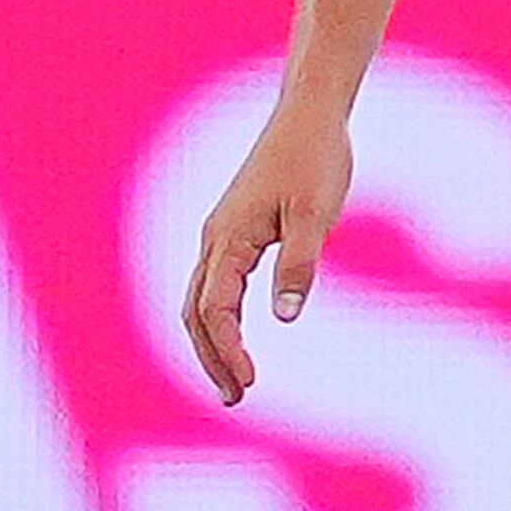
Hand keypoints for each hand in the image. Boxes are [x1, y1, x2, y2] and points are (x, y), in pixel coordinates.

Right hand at [181, 102, 352, 405]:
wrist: (310, 112)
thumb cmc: (315, 158)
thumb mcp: (315, 212)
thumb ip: (299, 262)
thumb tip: (284, 317)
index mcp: (228, 238)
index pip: (215, 310)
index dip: (228, 350)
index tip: (250, 382)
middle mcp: (214, 240)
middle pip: (195, 314)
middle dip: (211, 358)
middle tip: (237, 397)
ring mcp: (221, 234)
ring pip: (199, 300)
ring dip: (212, 342)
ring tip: (236, 380)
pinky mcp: (235, 229)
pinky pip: (215, 283)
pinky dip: (219, 317)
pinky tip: (239, 332)